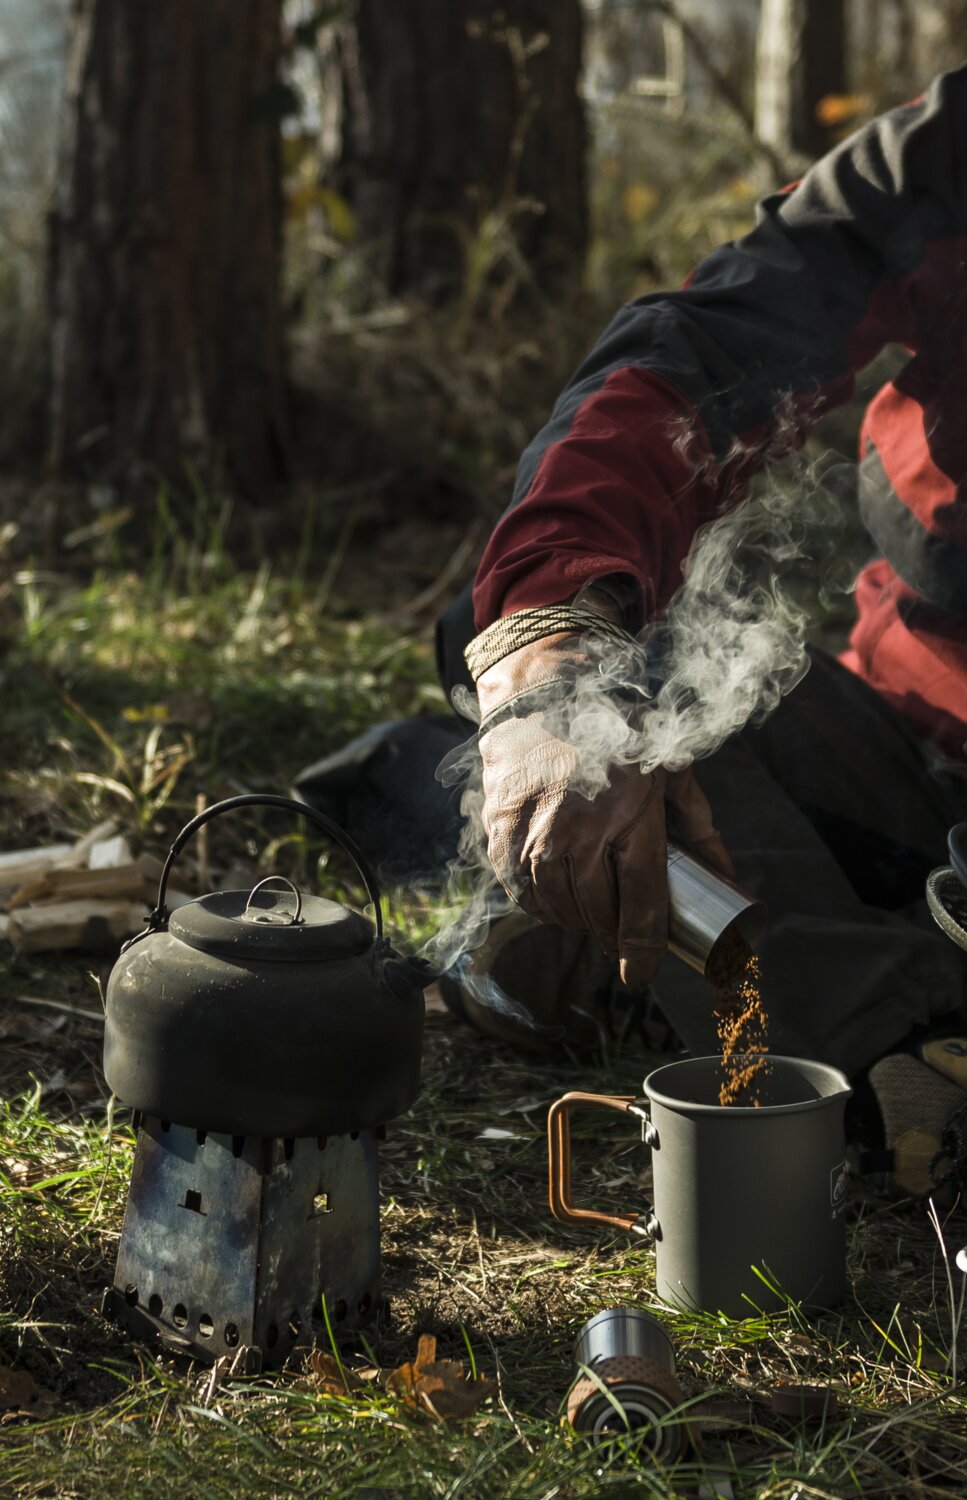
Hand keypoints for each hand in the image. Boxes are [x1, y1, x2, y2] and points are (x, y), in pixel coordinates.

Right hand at [476, 634, 731, 986]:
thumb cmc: (619, 729)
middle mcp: (576, 831)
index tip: (640, 974)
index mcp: (628, 816)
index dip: (642, 949)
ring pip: (554, 907)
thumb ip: (698, 827)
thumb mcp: (669, 770)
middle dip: (609, 935)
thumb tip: (730, 880)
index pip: (639, 905)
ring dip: (573, 920)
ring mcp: (532, 832)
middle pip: (594, 913)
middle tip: (617, 938)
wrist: (546, 689)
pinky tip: (551, 898)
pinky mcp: (500, 829)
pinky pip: (519, 889)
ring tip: (586, 916)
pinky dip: (537, 902)